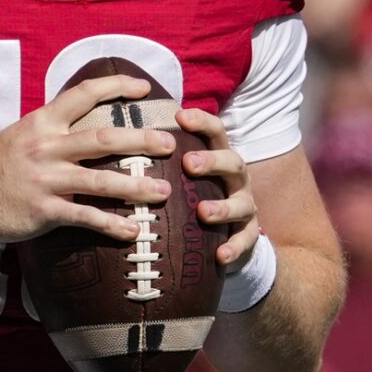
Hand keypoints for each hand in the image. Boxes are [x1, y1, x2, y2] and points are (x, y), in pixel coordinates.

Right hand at [0, 74, 173, 245]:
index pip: (84, 94)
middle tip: (170, 143)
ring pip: (100, 180)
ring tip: (163, 192)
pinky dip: (111, 224)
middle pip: (103, 138)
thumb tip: (85, 125)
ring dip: (136, 186)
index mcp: (42, 122)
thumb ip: (53, 130)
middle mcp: (46, 147)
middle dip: (141, 140)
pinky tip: (132, 230)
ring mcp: (45, 180)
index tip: (144, 87)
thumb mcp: (20, 136)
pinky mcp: (43, 211)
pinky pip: (85, 217)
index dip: (117, 86)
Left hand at [176, 106, 260, 268]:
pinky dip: (234, 247)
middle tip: (188, 163)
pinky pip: (246, 240)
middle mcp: (236, 178)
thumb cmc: (195, 196)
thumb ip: (165, 161)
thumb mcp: (185, 176)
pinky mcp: (249, 233)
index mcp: (219, 158)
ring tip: (203, 212)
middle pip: (232, 162)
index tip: (179, 115)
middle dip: (211, 161)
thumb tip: (121, 141)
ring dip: (223, 207)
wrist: (225, 234)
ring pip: (242, 203)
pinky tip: (220, 256)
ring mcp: (245, 205)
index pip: (215, 132)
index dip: (201, 122)